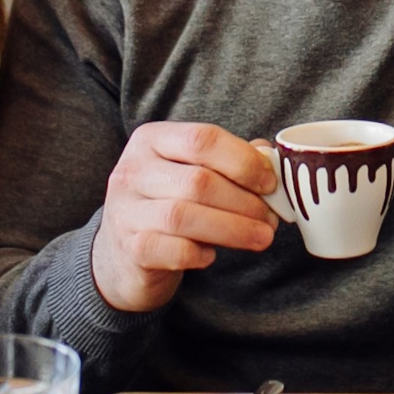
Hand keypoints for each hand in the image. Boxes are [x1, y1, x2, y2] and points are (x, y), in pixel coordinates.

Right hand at [89, 122, 279, 313]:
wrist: (122, 254)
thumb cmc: (167, 204)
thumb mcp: (191, 172)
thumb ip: (230, 161)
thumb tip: (270, 160)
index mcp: (151, 139)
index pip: (202, 139)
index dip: (243, 161)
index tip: (270, 183)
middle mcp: (132, 170)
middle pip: (199, 180)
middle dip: (244, 201)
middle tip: (271, 219)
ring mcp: (126, 210)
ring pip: (185, 216)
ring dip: (233, 228)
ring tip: (261, 237)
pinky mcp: (130, 249)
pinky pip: (173, 250)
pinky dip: (200, 253)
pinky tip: (212, 254)